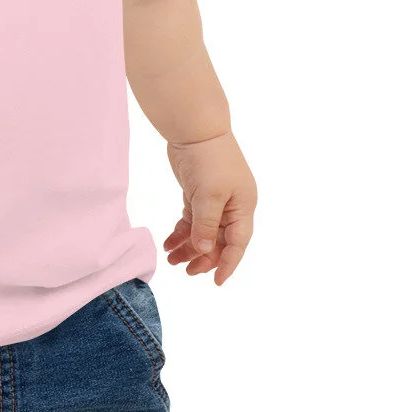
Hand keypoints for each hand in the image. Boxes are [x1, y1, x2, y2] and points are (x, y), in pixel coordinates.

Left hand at [163, 130, 256, 284]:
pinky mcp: (198, 194)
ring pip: (203, 232)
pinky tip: (168, 243)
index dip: (228, 264)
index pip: (238, 243)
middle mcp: (232, 207)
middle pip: (219, 241)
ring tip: (171, 260)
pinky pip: (191, 220)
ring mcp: (215, 201)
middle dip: (203, 258)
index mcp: (243, 207)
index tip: (217, 282)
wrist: (195, 129)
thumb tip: (204, 250)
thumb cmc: (209, 159)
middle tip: (185, 271)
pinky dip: (181, 232)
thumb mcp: (209, 194)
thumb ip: (206, 224)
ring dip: (188, 247)